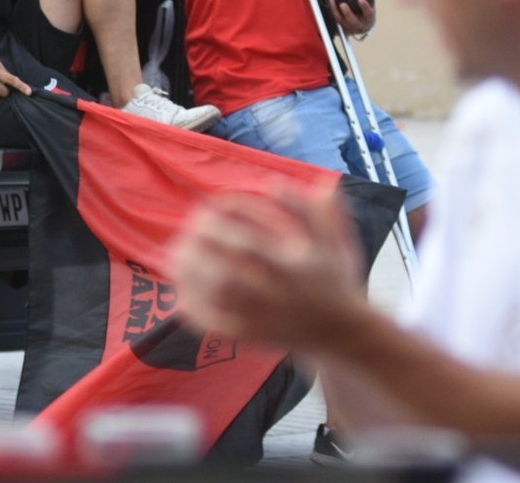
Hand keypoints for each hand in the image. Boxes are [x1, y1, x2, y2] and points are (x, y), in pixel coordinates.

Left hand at [169, 185, 365, 347]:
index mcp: (293, 268)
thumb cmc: (336, 282)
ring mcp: (261, 319)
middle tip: (186, 230)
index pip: (248, 243)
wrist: (344, 336)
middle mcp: (275, 295)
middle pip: (225, 272)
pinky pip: (215, 325)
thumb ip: (311, 211)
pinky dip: (194, 308)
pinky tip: (179, 291)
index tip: (207, 208)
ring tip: (175, 254)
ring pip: (216, 299)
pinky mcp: (251, 338)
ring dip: (190, 275)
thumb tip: (278, 182)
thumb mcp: (334, 243)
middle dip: (200, 250)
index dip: (222, 225)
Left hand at [334, 0, 375, 36]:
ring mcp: (349, 26)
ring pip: (341, 20)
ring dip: (336, 11)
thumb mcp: (371, 4)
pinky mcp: (342, 25)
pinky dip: (333, 10)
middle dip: (347, 13)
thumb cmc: (367, 12)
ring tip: (333, 0)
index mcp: (368, 18)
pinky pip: (336, 18)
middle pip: (353, 20)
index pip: (368, 13)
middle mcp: (359, 24)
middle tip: (342, 4)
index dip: (364, 7)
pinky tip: (331, 1)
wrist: (363, 27)